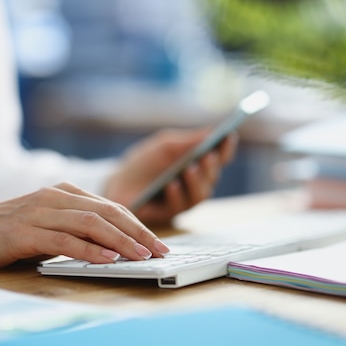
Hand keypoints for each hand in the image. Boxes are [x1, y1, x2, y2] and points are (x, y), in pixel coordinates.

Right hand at [0, 182, 169, 267]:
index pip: (111, 207)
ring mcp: (40, 212)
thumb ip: (76, 227)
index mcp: (65, 192)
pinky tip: (107, 259)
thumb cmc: (8, 228)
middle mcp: (56, 197)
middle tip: (160, 251)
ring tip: (141, 256)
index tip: (158, 242)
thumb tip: (114, 246)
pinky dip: (89, 250)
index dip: (138, 225)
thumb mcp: (48, 222)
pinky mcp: (25, 231)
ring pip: (91, 223)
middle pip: (108, 212)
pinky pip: (64, 239)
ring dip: (120, 241)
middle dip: (138, 232)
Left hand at [104, 128, 236, 224]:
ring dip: (196, 181)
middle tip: (207, 155)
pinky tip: (171, 184)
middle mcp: (196, 184)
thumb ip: (187, 141)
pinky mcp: (170, 214)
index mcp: (198, 164)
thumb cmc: (142, 163)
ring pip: (201, 194)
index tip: (228, 135)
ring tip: (189, 169)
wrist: (117, 184)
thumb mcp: (164, 146)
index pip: (219, 157)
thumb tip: (213, 131)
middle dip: (210, 166)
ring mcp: (185, 201)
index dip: (226, 148)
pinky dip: (176, 194)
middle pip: (212, 177)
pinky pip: (179, 206)